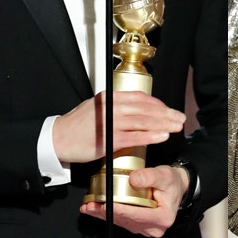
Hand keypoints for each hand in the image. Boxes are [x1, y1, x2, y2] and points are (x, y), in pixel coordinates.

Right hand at [52, 91, 185, 163]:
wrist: (57, 139)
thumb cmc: (77, 126)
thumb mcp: (97, 108)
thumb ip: (116, 107)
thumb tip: (138, 110)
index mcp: (109, 98)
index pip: (140, 97)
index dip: (157, 104)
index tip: (168, 110)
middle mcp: (111, 107)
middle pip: (145, 108)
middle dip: (166, 114)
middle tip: (180, 118)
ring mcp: (110, 123)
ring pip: (143, 121)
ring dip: (163, 124)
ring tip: (176, 127)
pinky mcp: (108, 139)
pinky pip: (135, 136)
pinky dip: (150, 136)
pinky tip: (162, 136)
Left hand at [79, 163, 190, 237]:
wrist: (176, 187)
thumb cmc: (172, 183)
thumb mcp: (165, 175)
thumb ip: (150, 176)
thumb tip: (134, 179)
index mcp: (162, 218)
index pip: (138, 215)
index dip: (120, 210)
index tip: (106, 205)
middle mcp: (154, 227)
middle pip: (126, 220)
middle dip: (106, 213)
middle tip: (91, 205)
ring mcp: (145, 228)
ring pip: (121, 222)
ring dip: (103, 215)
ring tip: (89, 206)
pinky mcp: (138, 226)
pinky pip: (121, 221)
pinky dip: (108, 215)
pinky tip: (95, 210)